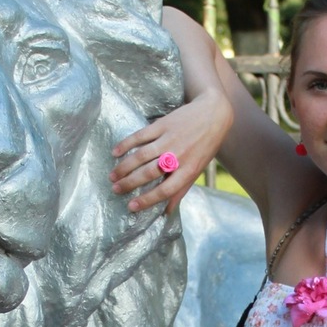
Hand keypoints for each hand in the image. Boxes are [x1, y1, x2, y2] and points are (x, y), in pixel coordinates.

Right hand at [110, 86, 233, 213]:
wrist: (213, 113)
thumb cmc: (205, 145)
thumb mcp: (197, 170)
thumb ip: (181, 190)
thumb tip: (166, 212)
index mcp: (188, 170)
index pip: (165, 190)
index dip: (147, 200)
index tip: (132, 207)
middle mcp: (178, 156)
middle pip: (149, 173)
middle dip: (129, 183)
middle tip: (115, 189)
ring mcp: (169, 139)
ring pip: (141, 156)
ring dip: (124, 167)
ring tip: (113, 176)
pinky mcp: (163, 125)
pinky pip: (140, 136)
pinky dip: (126, 144)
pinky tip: (115, 152)